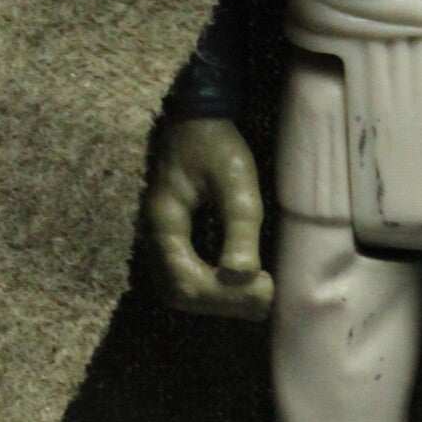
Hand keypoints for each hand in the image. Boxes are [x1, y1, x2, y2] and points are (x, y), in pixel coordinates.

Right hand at [146, 119, 272, 319]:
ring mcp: (161, 240)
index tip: (264, 286)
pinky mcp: (174, 239)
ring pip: (182, 291)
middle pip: (180, 295)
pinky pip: (187, 277)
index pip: (185, 283)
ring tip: (260, 292)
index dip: (225, 296)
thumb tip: (241, 276)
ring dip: (221, 300)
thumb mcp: (236, 180)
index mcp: (165, 222)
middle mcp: (154, 237)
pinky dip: (215, 289)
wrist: (196, 117)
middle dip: (224, 303)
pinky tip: (244, 282)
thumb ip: (239, 228)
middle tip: (267, 293)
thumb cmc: (216, 144)